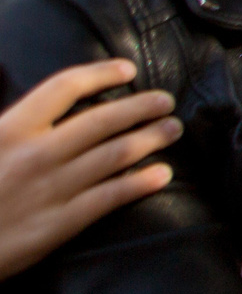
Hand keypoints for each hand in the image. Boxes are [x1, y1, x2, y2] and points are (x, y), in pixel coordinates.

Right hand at [0, 60, 181, 280]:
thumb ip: (11, 123)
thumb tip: (45, 104)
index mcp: (10, 128)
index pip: (64, 87)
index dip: (100, 73)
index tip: (128, 69)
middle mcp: (36, 154)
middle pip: (102, 120)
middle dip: (141, 107)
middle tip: (166, 102)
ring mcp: (51, 188)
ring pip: (115, 155)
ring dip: (150, 139)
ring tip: (173, 129)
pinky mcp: (59, 223)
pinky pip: (110, 198)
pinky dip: (141, 183)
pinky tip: (162, 174)